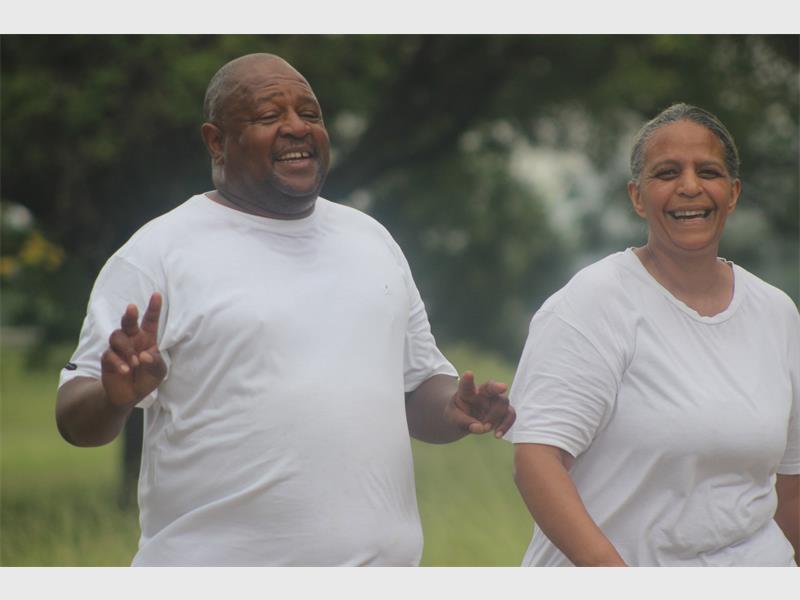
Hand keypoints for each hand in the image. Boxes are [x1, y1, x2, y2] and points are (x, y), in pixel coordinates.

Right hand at [100, 292, 165, 407]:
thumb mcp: (158, 371)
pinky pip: (109, 355)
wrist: (129, 395)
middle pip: (128, 322)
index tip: (157, 294)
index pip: (150, 320)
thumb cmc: (146, 377)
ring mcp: (118, 348)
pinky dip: (119, 363)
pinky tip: (126, 370)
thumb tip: (144, 355)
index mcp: (147, 338)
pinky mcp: (107, 359)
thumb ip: (155, 362)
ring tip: (135, 362)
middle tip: (132, 308)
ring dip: (127, 349)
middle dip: (129, 314)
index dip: (153, 308)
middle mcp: (132, 339)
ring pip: (117, 336)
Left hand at [444, 371, 515, 437]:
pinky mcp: (502, 411)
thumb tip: (480, 428)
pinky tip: (497, 435)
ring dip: (497, 418)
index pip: (466, 384)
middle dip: (495, 394)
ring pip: (503, 402)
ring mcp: (494, 400)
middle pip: (492, 388)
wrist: (463, 418)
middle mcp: (482, 393)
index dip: (467, 379)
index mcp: (466, 392)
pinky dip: (506, 425)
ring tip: (487, 429)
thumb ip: (464, 422)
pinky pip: (510, 414)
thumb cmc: (457, 414)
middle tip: (484, 424)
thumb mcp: (453, 418)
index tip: (469, 374)